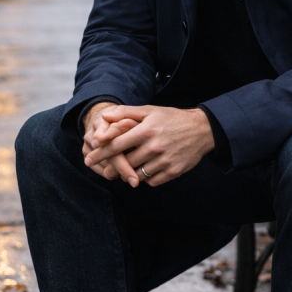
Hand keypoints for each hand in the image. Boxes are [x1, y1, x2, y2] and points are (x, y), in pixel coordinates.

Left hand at [87, 104, 214, 186]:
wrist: (202, 130)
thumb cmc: (171, 119)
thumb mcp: (150, 110)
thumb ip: (125, 113)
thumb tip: (104, 117)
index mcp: (147, 130)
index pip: (117, 144)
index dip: (101, 152)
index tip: (89, 158)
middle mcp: (155, 146)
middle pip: (125, 163)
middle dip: (112, 168)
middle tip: (104, 171)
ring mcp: (165, 160)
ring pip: (137, 174)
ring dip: (129, 175)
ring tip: (123, 173)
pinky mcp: (174, 171)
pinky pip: (152, 181)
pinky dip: (145, 178)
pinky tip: (144, 172)